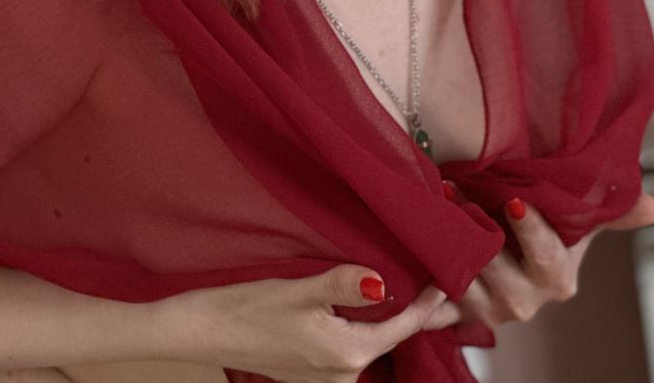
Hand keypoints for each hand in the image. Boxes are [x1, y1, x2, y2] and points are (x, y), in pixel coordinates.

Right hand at [155, 263, 448, 382]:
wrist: (205, 330)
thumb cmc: (249, 306)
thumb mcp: (299, 288)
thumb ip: (344, 285)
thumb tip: (384, 282)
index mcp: (346, 355)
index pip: (401, 327)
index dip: (427, 304)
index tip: (448, 279)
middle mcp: (342, 375)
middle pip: (389, 338)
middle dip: (412, 311)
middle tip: (435, 280)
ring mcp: (327, 378)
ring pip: (371, 343)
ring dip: (387, 319)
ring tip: (407, 287)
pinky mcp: (313, 373)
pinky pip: (351, 348)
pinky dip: (365, 327)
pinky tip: (367, 305)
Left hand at [421, 189, 653, 331]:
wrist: (499, 252)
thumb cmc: (540, 226)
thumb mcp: (577, 219)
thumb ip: (615, 211)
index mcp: (557, 279)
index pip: (547, 258)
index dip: (532, 232)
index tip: (516, 200)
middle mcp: (523, 302)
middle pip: (500, 275)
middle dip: (479, 238)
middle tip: (455, 193)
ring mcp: (486, 309)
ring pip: (464, 287)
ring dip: (445, 254)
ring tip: (430, 214)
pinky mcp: (451, 313)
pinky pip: (430, 312)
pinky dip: (416, 303)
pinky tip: (404, 285)